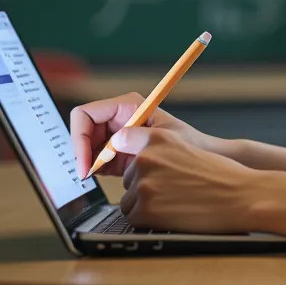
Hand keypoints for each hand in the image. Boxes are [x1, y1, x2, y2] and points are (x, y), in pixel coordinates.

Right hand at [69, 92, 218, 178]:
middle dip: (81, 152)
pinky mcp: (118, 153)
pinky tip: (101, 179)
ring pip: (86, 147)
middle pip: (83, 131)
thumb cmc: (191, 145)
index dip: (79, 137)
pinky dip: (94, 169)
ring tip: (94, 178)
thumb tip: (112, 144)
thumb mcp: (162, 141)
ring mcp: (117, 135)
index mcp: (127, 105)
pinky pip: (96, 159)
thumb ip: (136, 141)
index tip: (86, 162)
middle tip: (86, 175)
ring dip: (87, 162)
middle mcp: (119, 117)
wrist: (206, 160)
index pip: (85, 114)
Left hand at [117, 128, 259, 233]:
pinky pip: (133, 216)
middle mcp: (147, 157)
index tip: (129, 162)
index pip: (122, 140)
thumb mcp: (187, 149)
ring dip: (146, 203)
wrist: (240, 197)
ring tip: (175, 203)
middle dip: (143, 185)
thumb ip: (160, 150)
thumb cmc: (221, 175)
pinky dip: (148, 219)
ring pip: (129, 198)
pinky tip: (171, 214)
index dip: (124, 153)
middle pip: (128, 176)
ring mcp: (144, 184)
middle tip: (172, 190)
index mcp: (158, 138)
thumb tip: (135, 161)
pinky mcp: (145, 209)